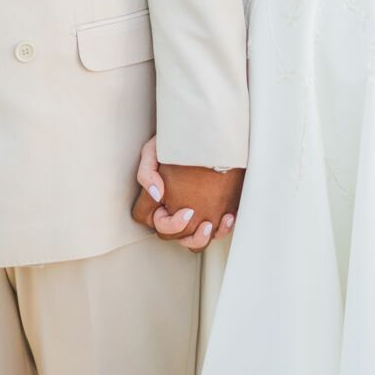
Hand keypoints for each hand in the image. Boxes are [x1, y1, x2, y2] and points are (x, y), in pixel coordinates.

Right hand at [132, 136, 240, 250]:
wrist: (208, 132)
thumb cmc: (177, 142)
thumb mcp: (154, 150)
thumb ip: (147, 172)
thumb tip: (156, 195)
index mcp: (155, 197)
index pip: (145, 218)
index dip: (160, 220)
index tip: (178, 208)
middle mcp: (172, 209)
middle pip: (169, 235)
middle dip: (180, 230)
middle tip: (192, 213)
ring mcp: (192, 214)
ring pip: (192, 242)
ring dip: (199, 239)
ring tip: (209, 225)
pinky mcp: (212, 213)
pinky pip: (215, 233)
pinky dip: (222, 229)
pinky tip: (228, 216)